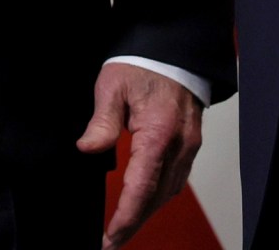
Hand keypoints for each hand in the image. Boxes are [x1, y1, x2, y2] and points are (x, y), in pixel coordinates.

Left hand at [78, 63, 203, 248]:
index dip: (126, 216)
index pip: (141, 186)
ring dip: (147, 212)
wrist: (174, 47)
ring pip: (169, 191)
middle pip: (157, 196)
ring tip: (124, 227)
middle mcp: (179, 144)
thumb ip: (102, 120)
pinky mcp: (190, 142)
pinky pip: (177, 178)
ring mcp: (188, 145)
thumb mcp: (113, 85)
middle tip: (112, 242)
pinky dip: (159, 195)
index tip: (110, 237)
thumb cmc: (143, 62)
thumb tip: (88, 148)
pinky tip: (145, 201)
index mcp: (158, 132)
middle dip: (134, 222)